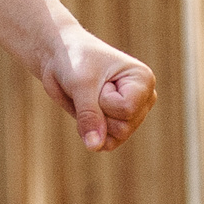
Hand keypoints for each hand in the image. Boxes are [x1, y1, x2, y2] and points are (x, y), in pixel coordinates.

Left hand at [37, 28, 155, 152]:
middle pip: (123, 127)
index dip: (104, 100)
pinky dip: (90, 132)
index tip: (98, 80)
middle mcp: (143, 100)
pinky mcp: (116, 124)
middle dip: (98, 111)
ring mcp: (131, 114)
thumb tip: (94, 147)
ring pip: (116, 137)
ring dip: (93, 122)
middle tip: (92, 90)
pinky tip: (85, 112)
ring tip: (90, 98)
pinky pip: (106, 144)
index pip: (126, 109)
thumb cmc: (74, 61)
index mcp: (144, 80)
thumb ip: (89, 116)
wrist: (59, 57)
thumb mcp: (81, 85)